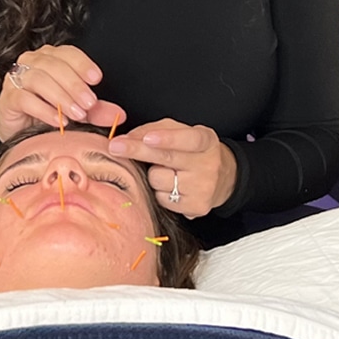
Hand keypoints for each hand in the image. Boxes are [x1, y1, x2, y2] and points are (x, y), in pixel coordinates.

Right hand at [0, 44, 125, 141]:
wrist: (17, 132)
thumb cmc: (46, 114)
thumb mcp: (76, 110)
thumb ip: (97, 110)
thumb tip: (120, 115)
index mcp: (50, 57)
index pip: (68, 53)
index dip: (82, 64)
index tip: (97, 79)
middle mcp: (32, 62)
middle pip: (54, 65)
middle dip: (75, 85)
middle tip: (90, 104)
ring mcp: (17, 79)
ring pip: (39, 79)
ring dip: (61, 97)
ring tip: (76, 114)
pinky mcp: (8, 98)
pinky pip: (25, 98)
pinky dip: (44, 109)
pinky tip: (57, 120)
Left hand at [107, 118, 236, 218]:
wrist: (223, 178)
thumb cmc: (192, 150)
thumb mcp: (180, 132)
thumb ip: (154, 130)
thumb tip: (126, 138)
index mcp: (205, 140)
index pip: (187, 139)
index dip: (167, 139)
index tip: (146, 139)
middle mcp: (208, 164)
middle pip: (167, 159)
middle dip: (137, 151)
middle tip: (115, 146)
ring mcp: (203, 188)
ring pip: (158, 180)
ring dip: (153, 174)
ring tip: (166, 171)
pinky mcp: (197, 208)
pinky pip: (162, 199)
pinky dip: (160, 192)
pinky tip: (172, 186)